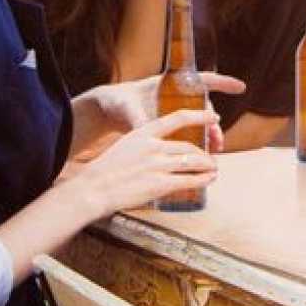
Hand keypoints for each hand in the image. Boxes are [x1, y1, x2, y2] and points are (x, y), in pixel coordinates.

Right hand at [71, 109, 221, 219]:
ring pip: (193, 162)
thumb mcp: (126, 147)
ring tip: (213, 169)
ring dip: (208, 166)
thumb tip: (165, 151)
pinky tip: (208, 180)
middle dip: (204, 154)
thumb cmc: (106, 171)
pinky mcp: (160, 184)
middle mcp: (153, 146)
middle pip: (189, 146)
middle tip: (210, 159)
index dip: (199, 116)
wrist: (92, 189)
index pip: (178, 118)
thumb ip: (146, 145)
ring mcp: (157, 165)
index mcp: (144, 133)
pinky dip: (203, 180)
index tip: (213, 116)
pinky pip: (189, 180)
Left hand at [74, 73, 245, 155]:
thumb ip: (137, 117)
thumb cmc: (118, 102)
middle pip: (204, 108)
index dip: (223, 83)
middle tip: (218, 140)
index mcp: (170, 85)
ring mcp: (173, 112)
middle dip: (214, 125)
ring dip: (208, 137)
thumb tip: (144, 128)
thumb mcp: (126, 108)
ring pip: (198, 124)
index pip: (203, 80)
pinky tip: (199, 156)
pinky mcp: (168, 126)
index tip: (240, 87)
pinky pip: (188, 134)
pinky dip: (196, 144)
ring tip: (214, 151)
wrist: (107, 111)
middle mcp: (177, 98)